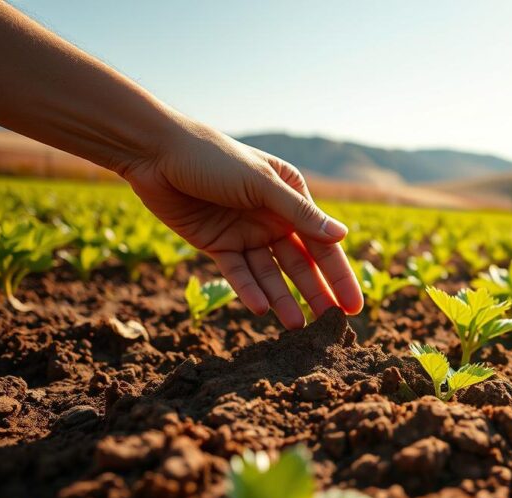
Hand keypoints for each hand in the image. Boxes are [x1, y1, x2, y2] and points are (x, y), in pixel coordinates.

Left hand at [120, 119, 362, 328]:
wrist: (157, 154)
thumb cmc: (214, 157)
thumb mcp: (262, 184)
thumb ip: (299, 214)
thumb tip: (341, 236)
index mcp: (291, 195)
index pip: (322, 241)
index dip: (339, 274)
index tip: (354, 305)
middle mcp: (272, 216)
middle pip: (300, 263)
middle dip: (316, 292)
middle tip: (331, 324)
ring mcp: (245, 233)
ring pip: (270, 274)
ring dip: (283, 299)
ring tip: (296, 328)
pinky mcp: (218, 245)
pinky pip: (238, 273)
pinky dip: (249, 290)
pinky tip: (261, 309)